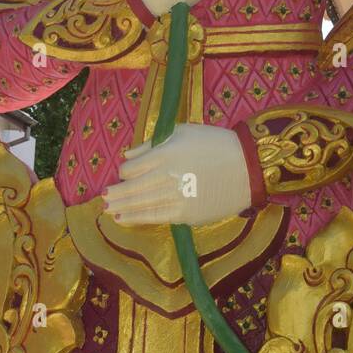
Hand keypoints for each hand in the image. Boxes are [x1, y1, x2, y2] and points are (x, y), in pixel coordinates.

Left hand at [103, 123, 251, 226]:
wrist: (248, 167)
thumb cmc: (216, 144)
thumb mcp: (183, 132)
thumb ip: (152, 144)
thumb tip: (127, 156)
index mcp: (164, 154)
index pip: (132, 168)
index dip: (125, 172)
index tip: (126, 174)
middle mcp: (166, 177)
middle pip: (131, 189)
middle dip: (116, 193)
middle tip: (103, 197)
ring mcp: (175, 198)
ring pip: (139, 205)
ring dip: (121, 208)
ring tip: (108, 210)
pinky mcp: (186, 214)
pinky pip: (155, 217)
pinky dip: (136, 219)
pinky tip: (123, 220)